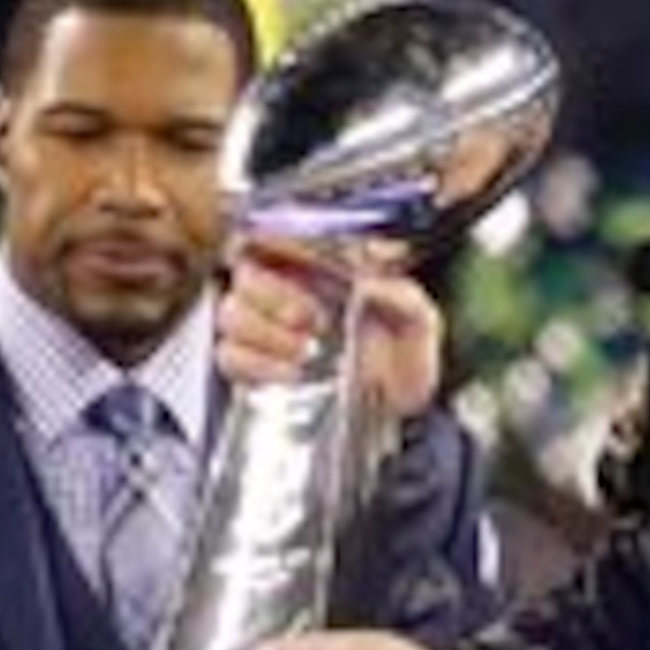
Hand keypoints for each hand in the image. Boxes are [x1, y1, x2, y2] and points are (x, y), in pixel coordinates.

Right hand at [216, 243, 446, 415]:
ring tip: (306, 351)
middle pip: (245, 274)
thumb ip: (404, 297)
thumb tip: (375, 282)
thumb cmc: (403, 359)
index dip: (272, 241)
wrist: (400, 413)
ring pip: (233, 314)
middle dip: (273, 295)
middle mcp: (285, 292)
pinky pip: (230, 356)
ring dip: (267, 333)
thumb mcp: (418, 323)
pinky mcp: (254, 368)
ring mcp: (265, 330)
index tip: (290, 258)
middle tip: (311, 319)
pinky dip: (257, 365)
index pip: (272, 236)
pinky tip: (291, 373)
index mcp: (318, 268)